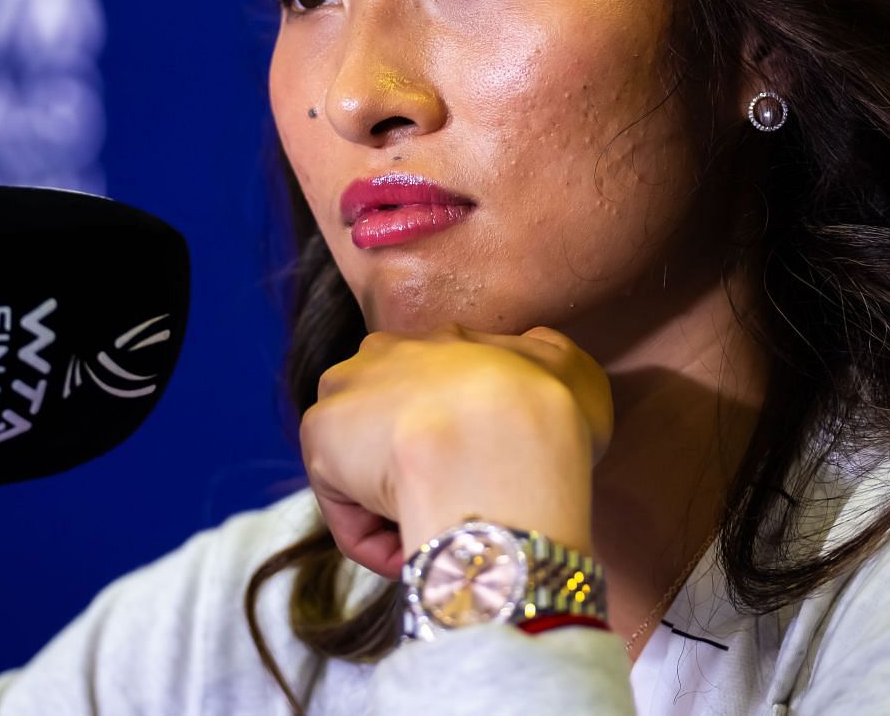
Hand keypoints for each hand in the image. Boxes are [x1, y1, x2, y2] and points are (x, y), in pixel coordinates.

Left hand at [299, 323, 612, 580]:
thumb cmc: (548, 413)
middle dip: (416, 467)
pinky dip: (376, 541)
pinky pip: (347, 508)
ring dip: (393, 507)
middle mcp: (389, 352)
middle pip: (392, 422)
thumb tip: (532, 352)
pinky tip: (412, 551)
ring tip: (436, 534)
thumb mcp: (570, 368)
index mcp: (445, 339)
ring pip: (365, 466)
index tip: (481, 478)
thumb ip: (544, 359)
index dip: (459, 444)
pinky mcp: (319, 436)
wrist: (502, 442)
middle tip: (457, 505)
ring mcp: (348, 389)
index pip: (438, 392)